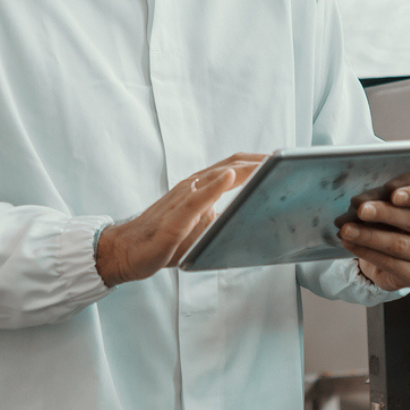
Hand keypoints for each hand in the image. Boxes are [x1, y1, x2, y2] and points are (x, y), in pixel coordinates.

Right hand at [96, 153, 267, 285]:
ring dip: (243, 169)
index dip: (259, 162)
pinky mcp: (173, 220)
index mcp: (200, 188)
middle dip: (258, 161)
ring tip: (267, 163)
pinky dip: (213, 186)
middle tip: (285, 158)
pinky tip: (228, 178)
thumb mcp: (201, 226)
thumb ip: (221, 214)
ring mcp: (181, 200)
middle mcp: (191, 187)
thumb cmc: (163, 240)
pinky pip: (194, 199)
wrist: (125, 251)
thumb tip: (248, 213)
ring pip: (215, 176)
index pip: (234, 167)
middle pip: (229, 165)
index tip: (284, 160)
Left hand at [339, 174, 409, 291]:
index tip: (393, 193)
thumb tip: (362, 202)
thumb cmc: (393, 219)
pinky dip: (366, 251)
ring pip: (400, 244)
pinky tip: (350, 243)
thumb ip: (383, 196)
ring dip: (369, 235)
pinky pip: (389, 263)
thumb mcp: (391, 200)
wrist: (389, 253)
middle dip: (385, 213)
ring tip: (347, 229)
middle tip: (361, 209)